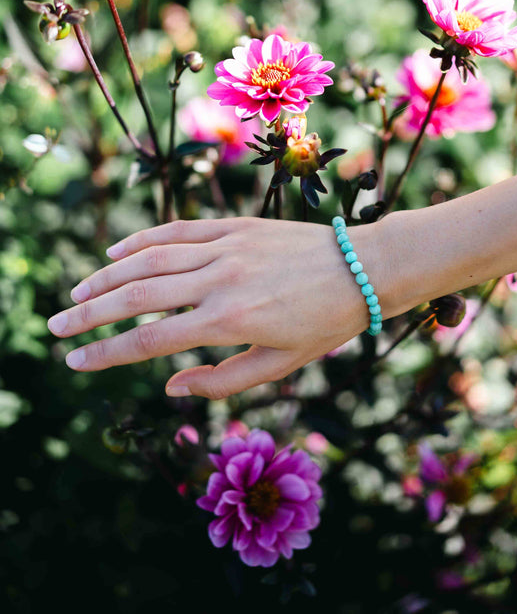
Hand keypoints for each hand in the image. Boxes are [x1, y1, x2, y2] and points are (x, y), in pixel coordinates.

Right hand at [48, 217, 385, 398]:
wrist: (362, 268)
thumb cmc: (326, 324)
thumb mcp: (280, 365)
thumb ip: (221, 380)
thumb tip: (170, 386)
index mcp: (230, 321)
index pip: (149, 340)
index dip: (107, 352)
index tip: (76, 361)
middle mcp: (219, 280)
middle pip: (136, 296)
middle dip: (90, 314)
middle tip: (57, 327)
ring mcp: (225, 247)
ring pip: (149, 260)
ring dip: (107, 277)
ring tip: (77, 294)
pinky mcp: (234, 226)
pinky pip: (178, 230)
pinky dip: (143, 240)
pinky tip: (117, 252)